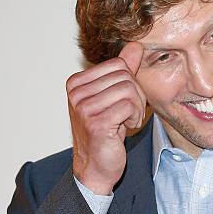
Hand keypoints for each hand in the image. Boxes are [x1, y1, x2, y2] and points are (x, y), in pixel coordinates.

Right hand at [66, 42, 145, 194]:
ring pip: (128, 89)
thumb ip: (122, 71)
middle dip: (136, 95)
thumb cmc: (104, 133)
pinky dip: (135, 117)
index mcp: (76, 83)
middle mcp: (76, 93)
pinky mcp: (96, 122)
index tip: (124, 102)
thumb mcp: (112, 97)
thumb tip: (135, 45)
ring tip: (127, 121)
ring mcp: (84, 108)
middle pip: (125, 76)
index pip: (118, 64)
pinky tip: (126, 128)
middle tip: (129, 113)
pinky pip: (128, 105)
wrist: (95, 168)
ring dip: (136, 108)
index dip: (130, 82)